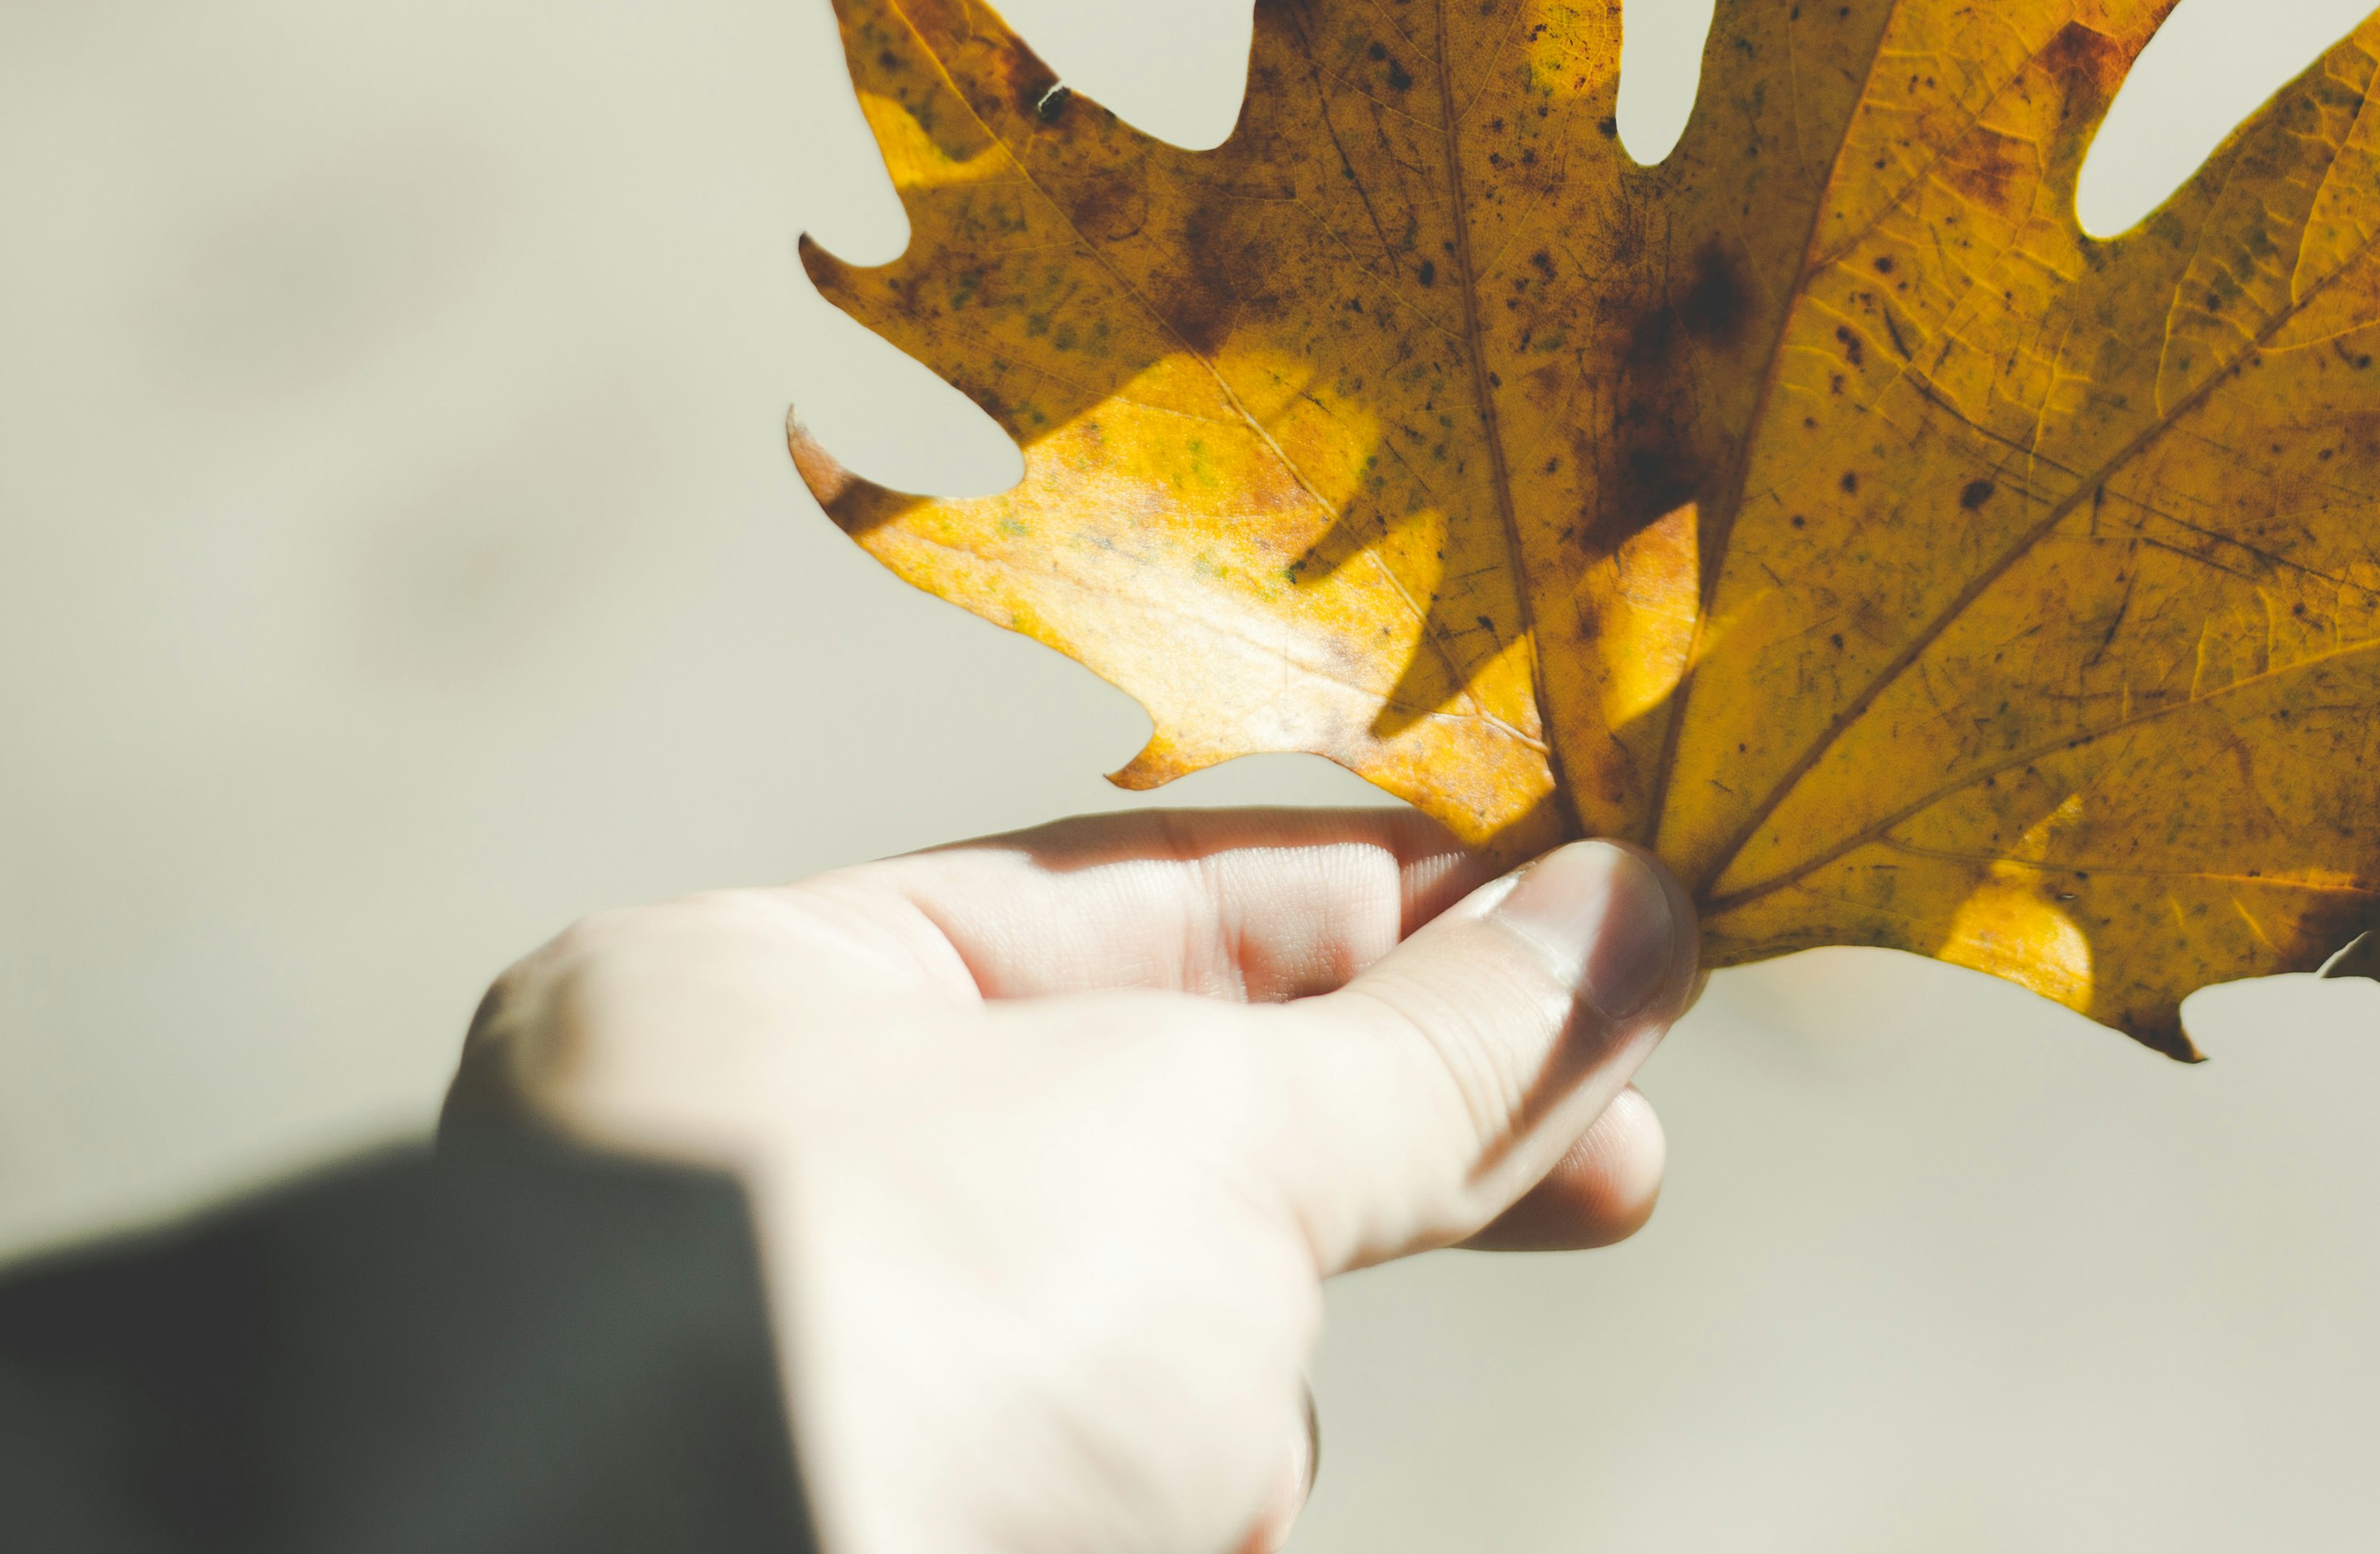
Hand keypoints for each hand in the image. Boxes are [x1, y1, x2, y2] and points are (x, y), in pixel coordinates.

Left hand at [443, 808, 1696, 1553]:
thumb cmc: (899, 1334)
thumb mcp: (1208, 1140)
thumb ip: (1433, 1043)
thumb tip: (1635, 916)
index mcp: (758, 994)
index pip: (1139, 888)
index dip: (1392, 905)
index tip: (1593, 935)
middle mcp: (744, 1173)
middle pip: (1159, 1113)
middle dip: (1381, 1156)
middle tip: (1618, 1168)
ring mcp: (799, 1372)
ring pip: (1142, 1319)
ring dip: (1240, 1383)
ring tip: (1214, 1456)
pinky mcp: (871, 1512)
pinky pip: (1087, 1471)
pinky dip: (1176, 1504)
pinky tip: (1182, 1526)